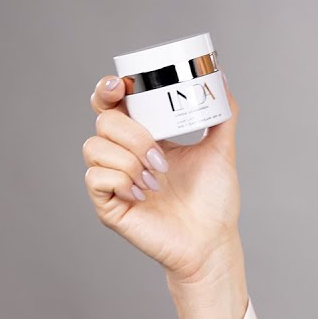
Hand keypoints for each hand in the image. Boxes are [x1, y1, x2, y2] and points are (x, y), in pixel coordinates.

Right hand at [82, 72, 242, 280]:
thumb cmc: (214, 200)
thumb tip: (220, 78)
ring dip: (130, 159)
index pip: (115, 104)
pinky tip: (144, 195)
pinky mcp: (108, 204)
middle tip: (160, 155)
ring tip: (158, 180)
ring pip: (95, 147)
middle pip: (104, 120)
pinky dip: (122, 180)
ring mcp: (114, 179)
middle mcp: (126, 154)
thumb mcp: (222, 149)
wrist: (212, 240)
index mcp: (147, 137)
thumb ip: (222, 113)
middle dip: (133, 133)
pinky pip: (96, 177)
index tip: (120, 85)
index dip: (109, 90)